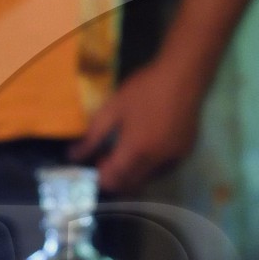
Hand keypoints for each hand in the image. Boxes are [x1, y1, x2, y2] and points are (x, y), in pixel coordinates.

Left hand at [70, 58, 204, 192]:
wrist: (183, 75)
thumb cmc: (144, 89)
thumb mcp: (113, 108)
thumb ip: (93, 136)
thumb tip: (73, 155)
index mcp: (135, 150)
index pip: (113, 180)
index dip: (101, 177)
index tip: (97, 160)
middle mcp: (156, 161)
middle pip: (130, 184)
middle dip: (116, 177)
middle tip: (108, 156)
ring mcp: (173, 158)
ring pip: (147, 179)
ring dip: (133, 173)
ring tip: (127, 150)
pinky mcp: (184, 152)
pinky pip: (163, 169)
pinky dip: (150, 166)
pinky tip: (147, 146)